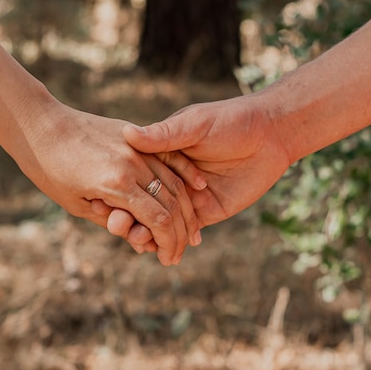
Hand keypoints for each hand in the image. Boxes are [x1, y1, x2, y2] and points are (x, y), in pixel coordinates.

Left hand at [17, 99, 205, 264]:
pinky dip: (186, 174)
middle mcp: (133, 164)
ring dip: (187, 209)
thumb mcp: (76, 205)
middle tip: (181, 252)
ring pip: (175, 181)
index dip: (167, 243)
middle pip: (172, 203)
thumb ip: (111, 220)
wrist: (40, 124)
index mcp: (116, 184)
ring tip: (192, 230)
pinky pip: (170, 157)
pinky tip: (199, 188)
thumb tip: (139, 236)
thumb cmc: (49, 169)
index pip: (157, 220)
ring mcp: (137, 148)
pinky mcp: (136, 137)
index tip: (167, 259)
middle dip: (180, 233)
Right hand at [107, 95, 291, 246]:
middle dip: (126, 217)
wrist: (270, 134)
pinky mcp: (206, 214)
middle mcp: (169, 179)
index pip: (130, 178)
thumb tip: (128, 133)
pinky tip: (157, 249)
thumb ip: (163, 136)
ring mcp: (187, 199)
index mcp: (160, 156)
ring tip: (136, 240)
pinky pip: (183, 232)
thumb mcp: (194, 125)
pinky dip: (169, 242)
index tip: (99, 201)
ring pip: (159, 222)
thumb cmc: (230, 120)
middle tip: (115, 225)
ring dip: (144, 234)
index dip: (115, 190)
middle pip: (141, 204)